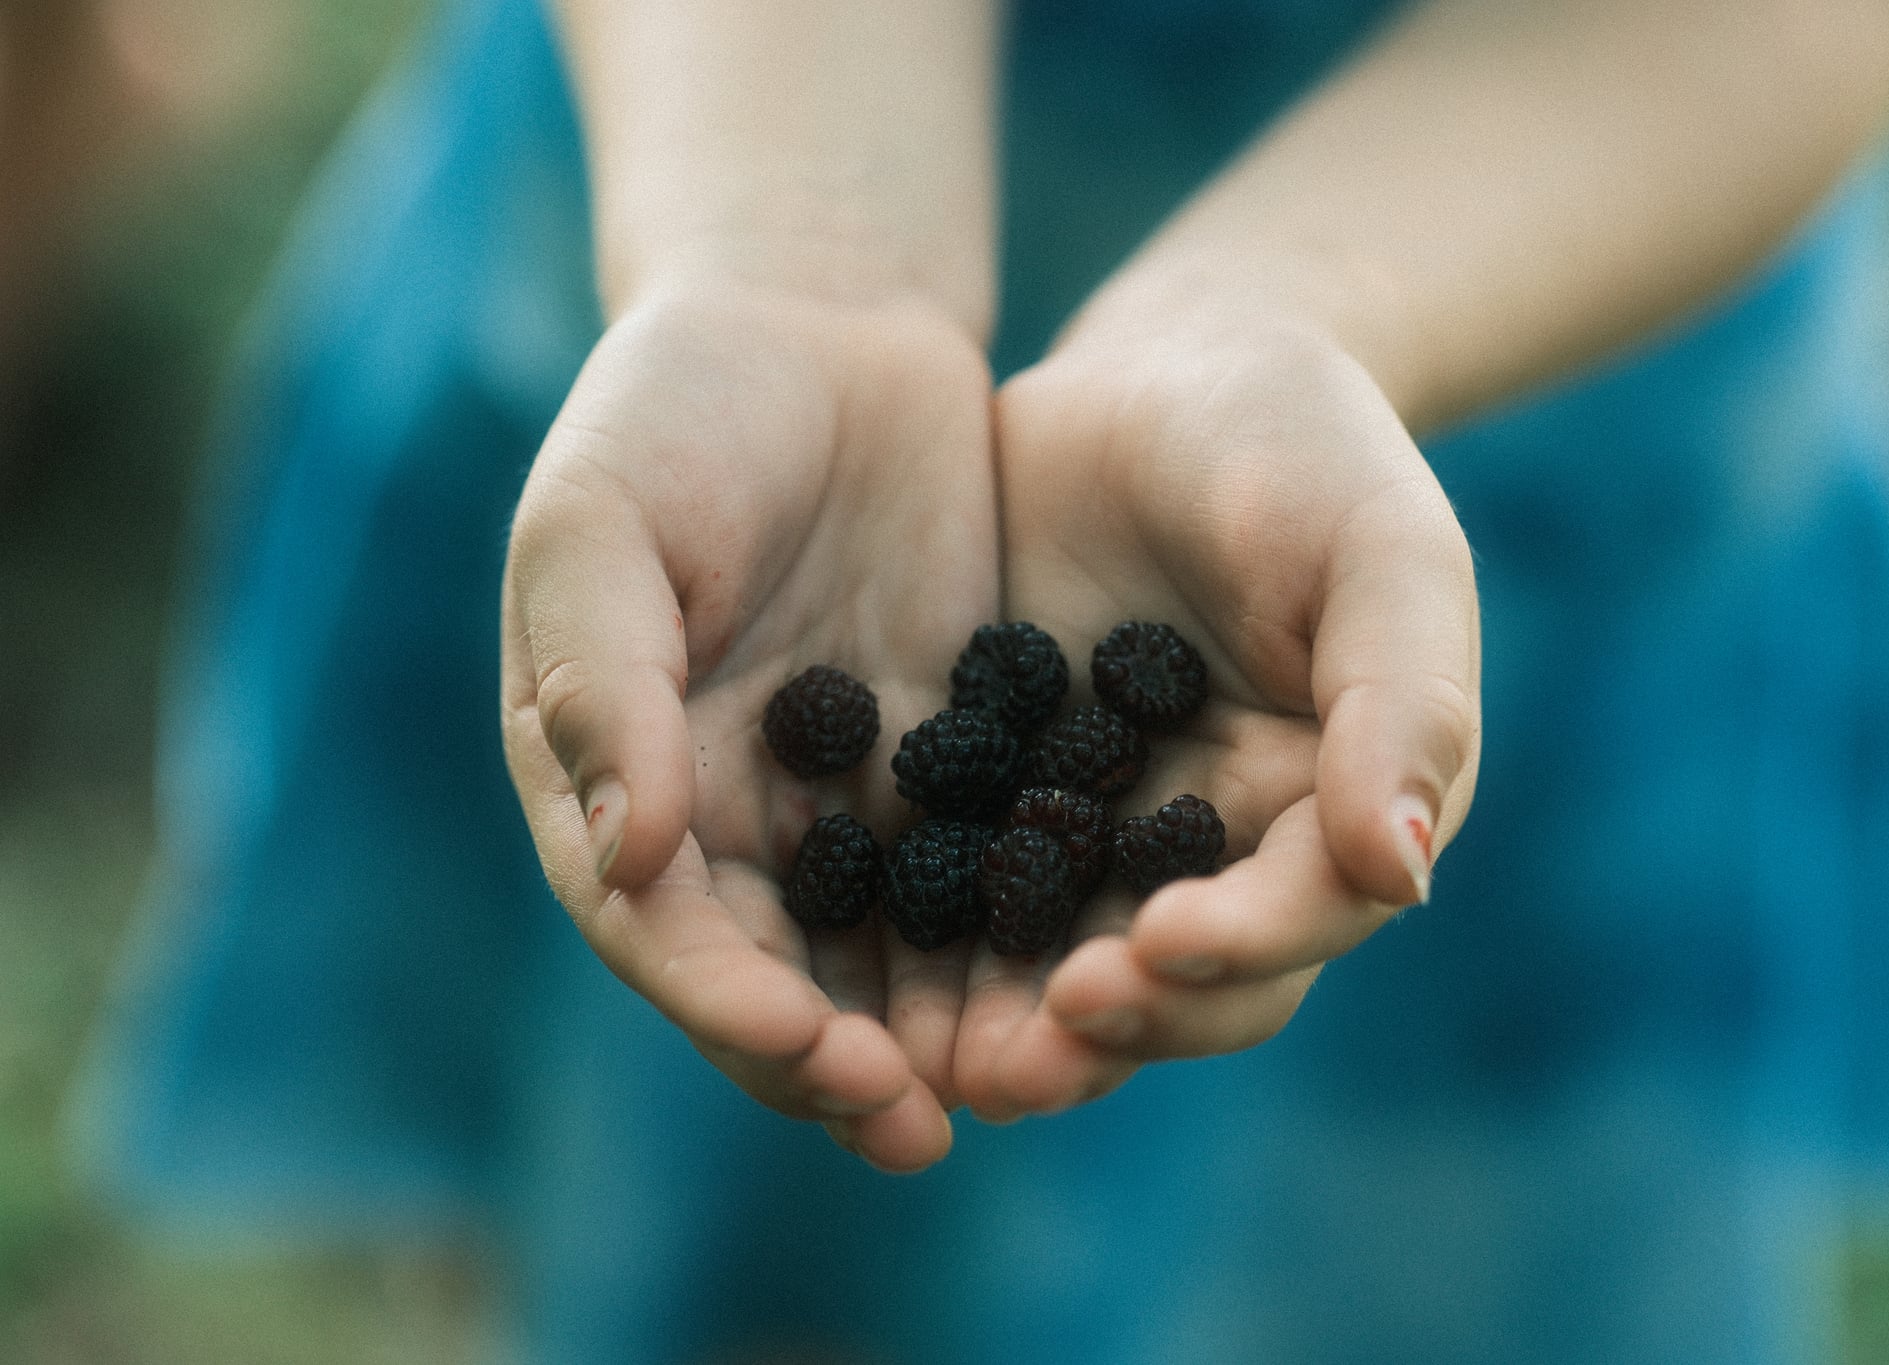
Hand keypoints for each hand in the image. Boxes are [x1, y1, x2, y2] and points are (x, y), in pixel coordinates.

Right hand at [501, 285, 996, 1170]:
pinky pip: (986, 862)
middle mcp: (729, 816)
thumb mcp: (603, 523)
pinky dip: (1023, 925)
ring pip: (888, 947)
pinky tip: (1090, 969)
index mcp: (618, 781)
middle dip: (839, 1061)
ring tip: (1020, 1089)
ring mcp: (843, 794)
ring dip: (940, 1028)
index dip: (730, 1005)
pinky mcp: (948, 756)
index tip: (815, 1053)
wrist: (817, 318)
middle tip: (919, 1125)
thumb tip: (634, 857)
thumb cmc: (674, 408)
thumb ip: (606, 682)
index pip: (664, 930)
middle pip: (777, 974)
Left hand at [954, 316, 1480, 1118]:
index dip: (1236, 948)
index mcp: (1335, 812)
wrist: (1170, 371)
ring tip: (938, 1063)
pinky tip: (859, 960)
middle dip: (1109, 1025)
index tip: (1150, 943)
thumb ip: (1405, 704)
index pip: (1301, 918)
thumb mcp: (1380, 552)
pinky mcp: (1006, 797)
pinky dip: (928, 933)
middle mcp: (1224, 852)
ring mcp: (1109, 831)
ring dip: (1010, 1024)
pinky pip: (967, 884)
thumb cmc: (1306, 448)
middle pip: (1182, 978)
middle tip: (1020, 1060)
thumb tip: (1404, 870)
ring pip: (1068, 960)